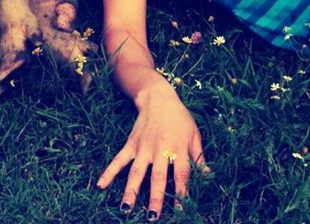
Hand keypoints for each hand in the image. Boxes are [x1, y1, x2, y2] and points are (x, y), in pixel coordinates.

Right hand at [97, 84, 206, 218]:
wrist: (158, 97)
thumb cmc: (180, 118)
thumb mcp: (194, 135)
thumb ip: (199, 157)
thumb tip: (208, 177)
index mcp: (178, 148)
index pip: (181, 174)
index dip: (181, 193)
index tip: (181, 211)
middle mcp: (160, 149)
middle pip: (157, 177)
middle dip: (155, 198)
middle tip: (152, 217)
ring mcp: (143, 147)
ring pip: (136, 172)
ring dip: (131, 191)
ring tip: (126, 210)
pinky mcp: (130, 144)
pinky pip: (119, 160)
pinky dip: (109, 171)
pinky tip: (101, 185)